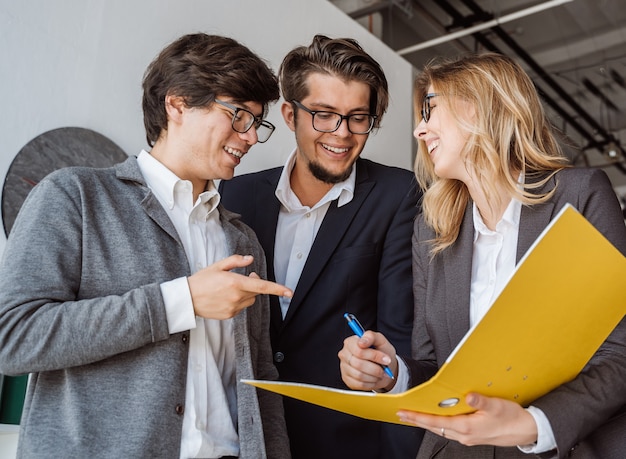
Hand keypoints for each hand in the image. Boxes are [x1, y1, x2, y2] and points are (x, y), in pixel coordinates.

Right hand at [188, 255, 291, 319]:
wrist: (187, 299)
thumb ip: (235, 261)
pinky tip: (224, 298)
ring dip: (245, 294)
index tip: (289, 292)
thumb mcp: (217, 266)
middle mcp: (236, 297)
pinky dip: (237, 302)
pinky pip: (240, 308)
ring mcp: (233, 308)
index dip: (277, 289)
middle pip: (256, 292)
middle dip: (253, 285)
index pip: (262, 286)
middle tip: (243, 278)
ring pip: (249, 300)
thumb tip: (250, 259)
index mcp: (235, 282)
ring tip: (229, 289)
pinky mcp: (229, 315)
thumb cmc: (201, 280)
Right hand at [338, 330, 396, 391]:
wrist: (384, 367)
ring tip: (380, 373)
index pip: (359, 351)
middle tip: (385, 369)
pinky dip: (371, 383)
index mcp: (351, 342)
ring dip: (374, 376)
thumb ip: (371, 336)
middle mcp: (344, 354)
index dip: (374, 356)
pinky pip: (359, 384)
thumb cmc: (382, 351)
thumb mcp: (381, 341)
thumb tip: (362, 341)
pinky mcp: (347, 380)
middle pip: (358, 364)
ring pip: (359, 375)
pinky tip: (374, 379)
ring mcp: (344, 367)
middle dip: (376, 368)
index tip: (386, 359)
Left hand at [397, 393, 537, 446]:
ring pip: (441, 429)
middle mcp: (464, 435)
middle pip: (434, 427)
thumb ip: (481, 401)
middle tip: (402, 413)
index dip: (417, 417)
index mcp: (467, 428)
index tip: (403, 413)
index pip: (435, 422)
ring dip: (427, 422)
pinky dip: (439, 423)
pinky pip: (450, 430)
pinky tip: (437, 417)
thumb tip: (468, 396)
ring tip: (415, 414)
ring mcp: (468, 437)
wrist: (527, 431)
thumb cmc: (512, 418)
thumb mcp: (497, 406)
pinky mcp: (472, 435)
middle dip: (417, 420)